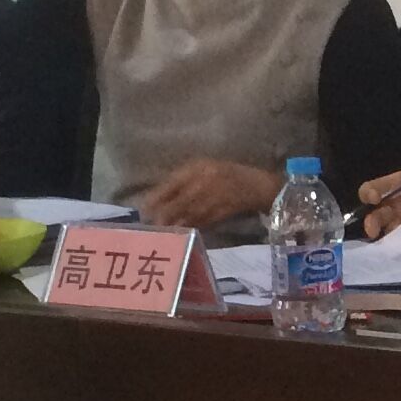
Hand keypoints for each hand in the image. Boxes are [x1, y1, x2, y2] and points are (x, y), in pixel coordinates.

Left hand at [134, 158, 285, 231]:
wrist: (256, 186)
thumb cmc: (226, 173)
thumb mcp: (203, 167)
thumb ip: (182, 177)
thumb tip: (158, 194)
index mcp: (198, 168)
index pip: (172, 184)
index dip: (156, 197)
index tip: (144, 208)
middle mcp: (204, 183)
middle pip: (177, 203)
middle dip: (161, 216)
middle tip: (148, 224)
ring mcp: (213, 200)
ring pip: (186, 215)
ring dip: (172, 225)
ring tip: (159, 231)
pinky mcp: (220, 214)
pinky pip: (199, 223)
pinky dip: (187, 228)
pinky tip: (178, 233)